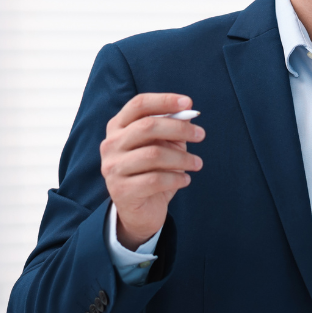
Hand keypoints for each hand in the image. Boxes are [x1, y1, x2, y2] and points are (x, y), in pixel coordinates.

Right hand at [100, 93, 204, 249]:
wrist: (140, 211)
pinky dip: (176, 178)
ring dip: (182, 158)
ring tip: (198, 163)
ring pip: (154, 154)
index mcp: (117, 127)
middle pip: (147, 127)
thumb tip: (189, 112)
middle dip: (179, 128)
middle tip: (201, 134)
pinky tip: (186, 180)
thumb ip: (171, 129)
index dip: (164, 100)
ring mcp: (113, 168)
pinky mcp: (121, 191)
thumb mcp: (163, 147)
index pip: (139, 105)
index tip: (189, 103)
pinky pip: (155, 179)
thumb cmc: (152, 172)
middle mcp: (110, 145)